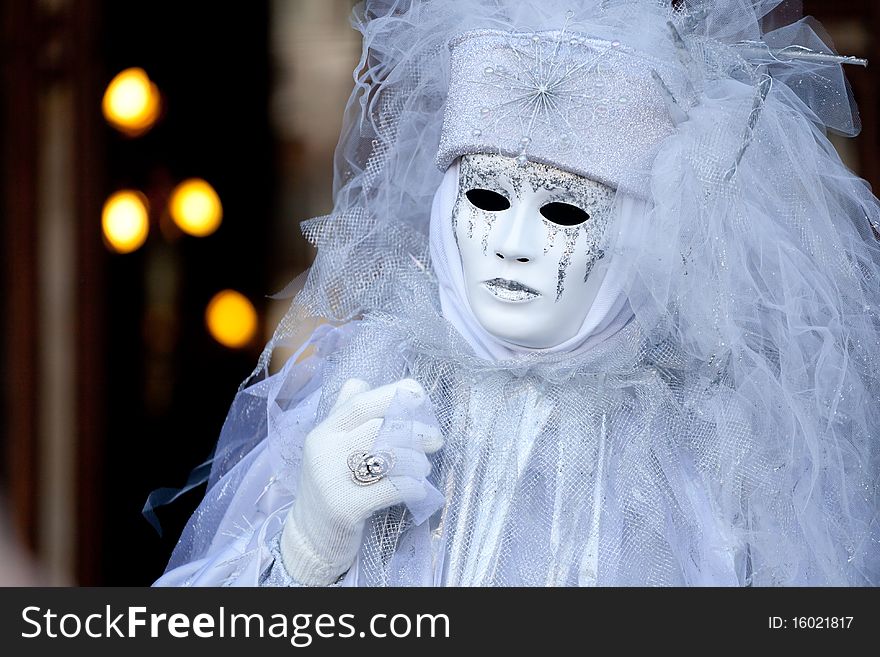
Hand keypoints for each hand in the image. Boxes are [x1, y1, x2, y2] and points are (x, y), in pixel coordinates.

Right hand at [280, 377, 442, 584]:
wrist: (309, 538)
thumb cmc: (331, 487)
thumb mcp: (330, 447)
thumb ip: (346, 414)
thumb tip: (367, 383)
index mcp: (323, 431)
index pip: (361, 402)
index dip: (394, 395)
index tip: (421, 397)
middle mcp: (324, 451)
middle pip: (379, 427)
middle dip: (416, 431)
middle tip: (435, 440)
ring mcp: (331, 480)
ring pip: (388, 456)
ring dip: (416, 460)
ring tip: (423, 468)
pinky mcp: (344, 508)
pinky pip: (390, 489)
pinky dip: (413, 486)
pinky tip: (419, 489)